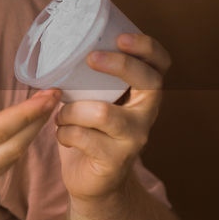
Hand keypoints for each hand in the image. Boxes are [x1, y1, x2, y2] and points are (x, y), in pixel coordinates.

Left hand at [53, 32, 169, 202]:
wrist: (94, 182)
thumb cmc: (91, 131)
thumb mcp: (95, 100)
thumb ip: (89, 78)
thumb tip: (58, 46)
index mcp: (143, 94)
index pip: (160, 65)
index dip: (147, 48)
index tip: (121, 37)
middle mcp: (146, 114)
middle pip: (147, 82)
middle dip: (119, 65)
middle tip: (91, 58)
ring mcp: (134, 139)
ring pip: (102, 113)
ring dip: (71, 110)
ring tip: (61, 115)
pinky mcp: (116, 160)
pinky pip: (82, 137)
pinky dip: (64, 133)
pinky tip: (63, 135)